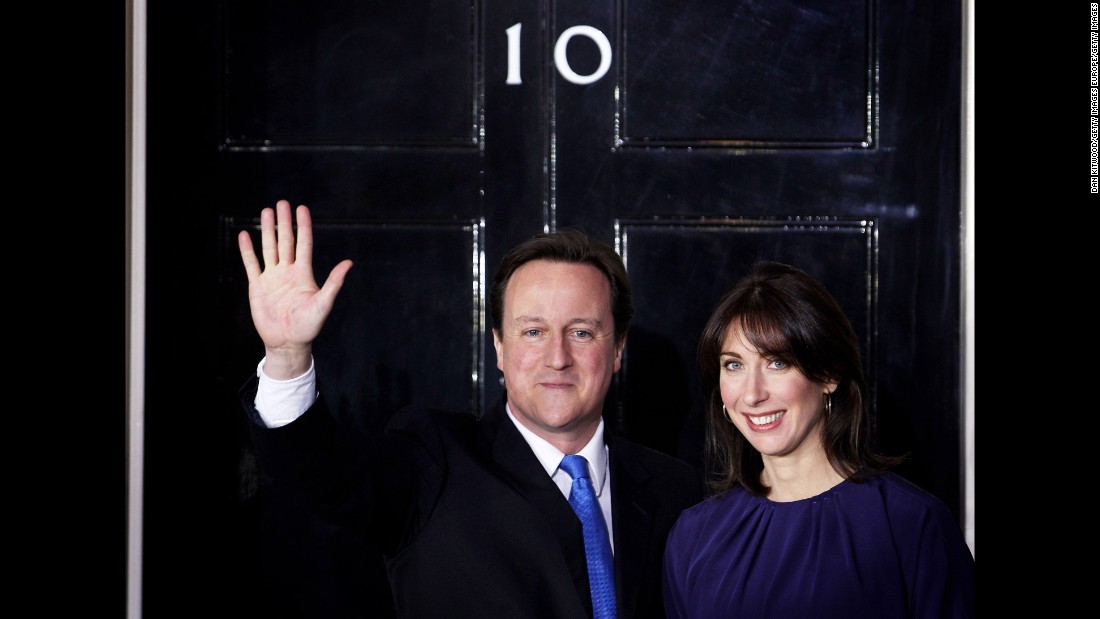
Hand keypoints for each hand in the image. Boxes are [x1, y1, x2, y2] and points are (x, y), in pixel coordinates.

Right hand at [238, 200, 352, 378]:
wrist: (288, 343)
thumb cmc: (309, 326)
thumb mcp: (324, 303)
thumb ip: (334, 282)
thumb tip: (349, 263)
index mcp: (304, 273)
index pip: (303, 243)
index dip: (303, 226)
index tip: (301, 208)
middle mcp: (288, 271)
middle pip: (285, 241)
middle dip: (284, 222)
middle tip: (281, 203)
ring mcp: (272, 278)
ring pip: (269, 248)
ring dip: (267, 230)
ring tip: (265, 211)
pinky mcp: (258, 286)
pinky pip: (252, 264)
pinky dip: (247, 250)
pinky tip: (245, 235)